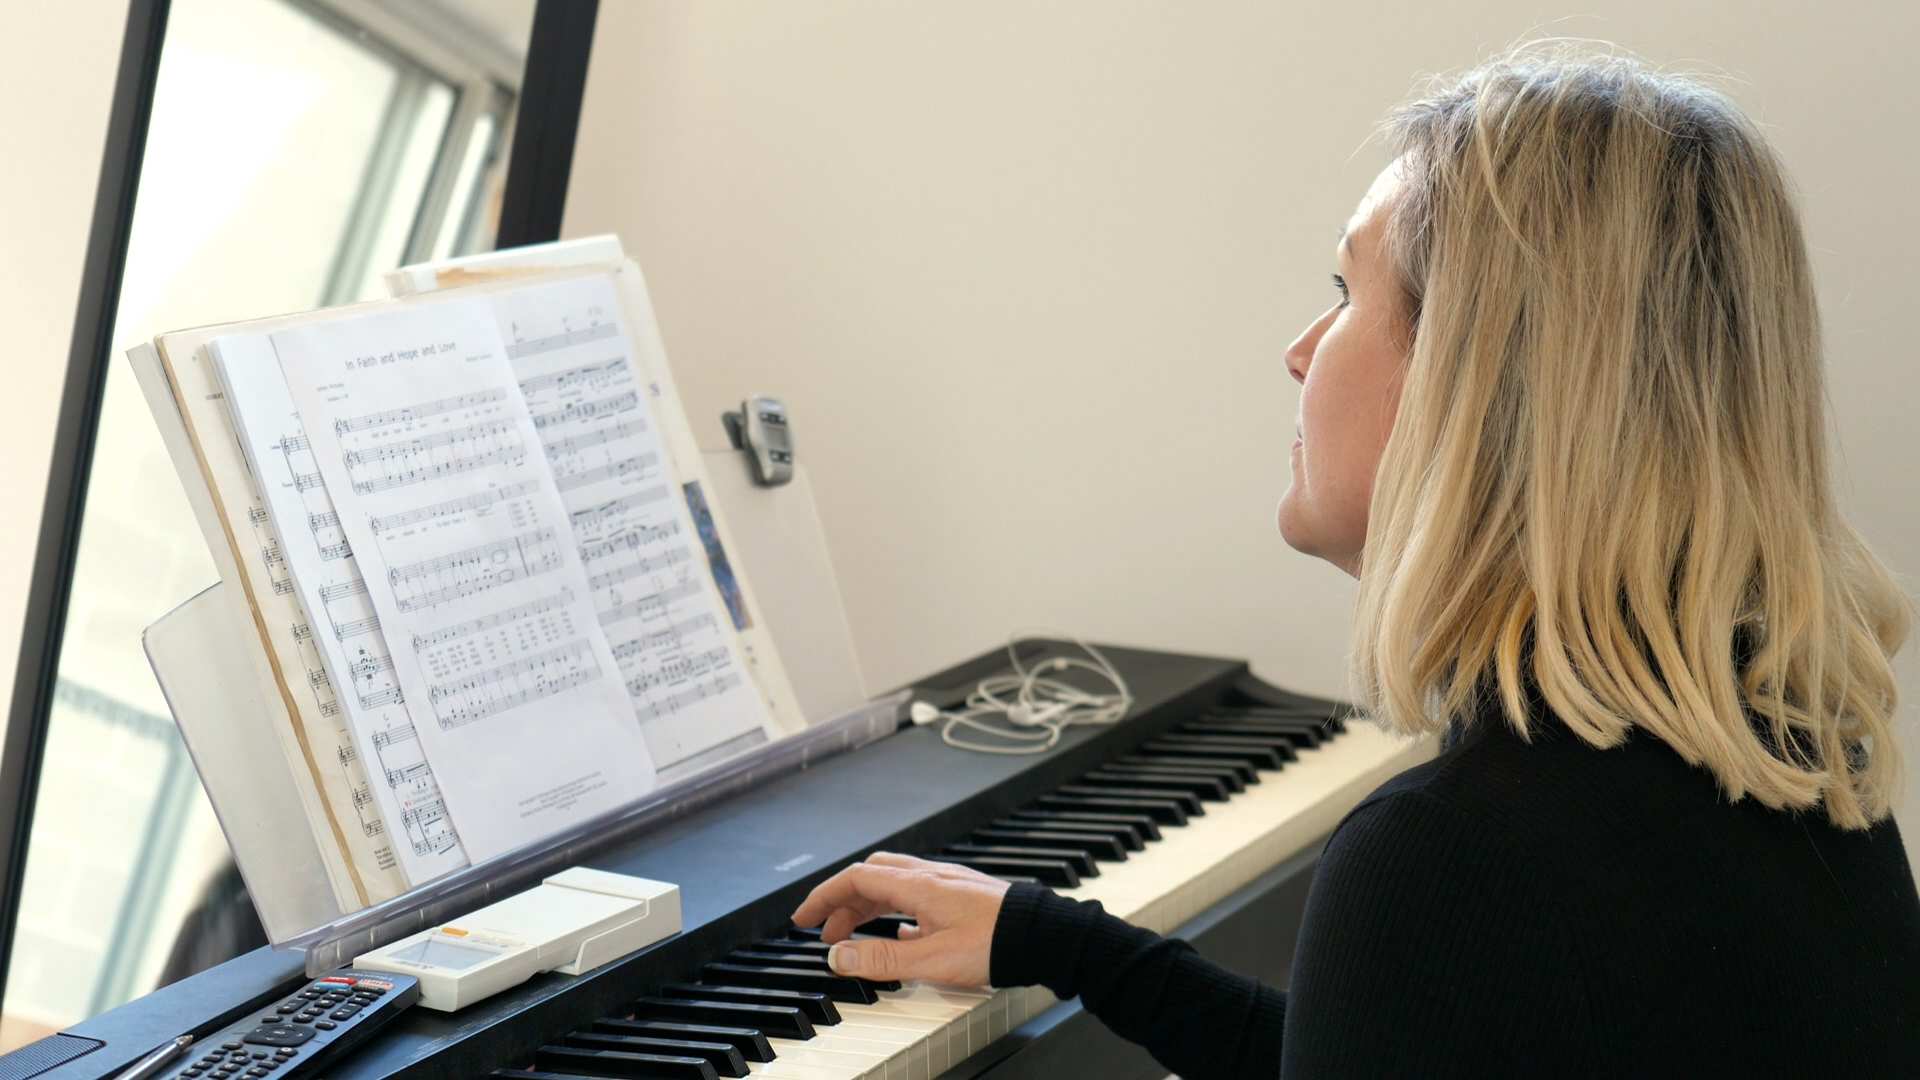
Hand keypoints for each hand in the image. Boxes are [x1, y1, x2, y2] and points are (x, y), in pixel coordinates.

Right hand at [789, 851, 1011, 987]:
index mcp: (917, 885)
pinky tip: (901, 934)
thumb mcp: (930, 959)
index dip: (824, 896)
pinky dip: (896, 912)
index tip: (804, 917)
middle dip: (843, 902)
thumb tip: (837, 956)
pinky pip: (918, 896)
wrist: (1045, 935)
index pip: (856, 878)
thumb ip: (881, 958)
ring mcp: (948, 885)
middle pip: (872, 878)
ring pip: (894, 886)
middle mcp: (930, 877)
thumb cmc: (996, 942)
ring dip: (868, 907)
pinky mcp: (964, 897)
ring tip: (854, 936)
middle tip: (826, 931)